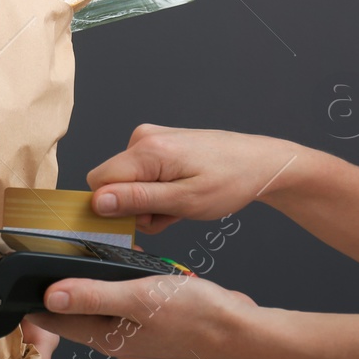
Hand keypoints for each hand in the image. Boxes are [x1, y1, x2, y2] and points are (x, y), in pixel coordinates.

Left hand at [28, 273, 260, 358]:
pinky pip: (123, 297)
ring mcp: (136, 329)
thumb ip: (93, 294)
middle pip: (75, 312)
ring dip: (88, 281)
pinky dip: (116, 280)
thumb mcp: (137, 297)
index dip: (35, 302)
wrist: (241, 328)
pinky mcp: (152, 317)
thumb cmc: (196, 316)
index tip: (18, 282)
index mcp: (108, 338)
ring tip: (74, 255)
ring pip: (99, 302)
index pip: (57, 322)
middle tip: (42, 260)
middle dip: (59, 288)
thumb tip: (51, 295)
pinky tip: (119, 262)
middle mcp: (118, 337)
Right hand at [87, 124, 303, 232]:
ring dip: (150, 203)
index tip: (144, 221)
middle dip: (135, 207)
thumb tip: (98, 202)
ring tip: (181, 205)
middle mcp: (142, 138)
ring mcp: (150, 139)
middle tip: (170, 215)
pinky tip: (180, 194)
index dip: (114, 208)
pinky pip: (141, 174)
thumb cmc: (231, 180)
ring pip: (128, 182)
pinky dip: (157, 191)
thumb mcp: (185, 201)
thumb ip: (138, 201)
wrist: (260, 162)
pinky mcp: (158, 143)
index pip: (99, 182)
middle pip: (113, 183)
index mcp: (146, 150)